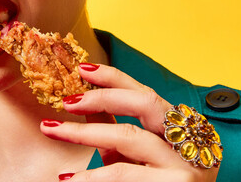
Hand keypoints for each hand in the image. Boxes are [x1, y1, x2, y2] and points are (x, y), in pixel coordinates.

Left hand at [40, 63, 218, 181]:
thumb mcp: (132, 156)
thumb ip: (112, 131)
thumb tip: (83, 104)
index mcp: (180, 127)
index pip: (146, 93)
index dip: (114, 77)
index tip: (83, 69)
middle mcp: (188, 141)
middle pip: (145, 103)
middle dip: (101, 97)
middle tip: (67, 101)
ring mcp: (184, 165)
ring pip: (128, 137)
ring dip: (83, 132)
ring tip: (53, 130)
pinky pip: (121, 173)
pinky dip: (91, 175)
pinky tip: (69, 178)